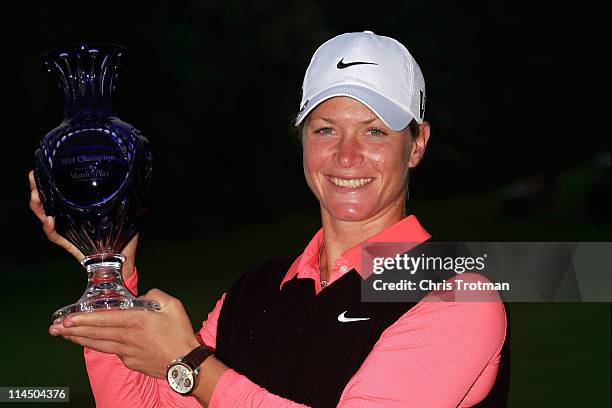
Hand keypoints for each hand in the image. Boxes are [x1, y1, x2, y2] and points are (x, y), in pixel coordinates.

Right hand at [28, 170, 138, 279]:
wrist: (123, 260)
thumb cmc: (124, 237)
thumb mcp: (126, 214)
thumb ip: (127, 200)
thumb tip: (135, 182)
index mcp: (81, 211)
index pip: (61, 194)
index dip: (50, 182)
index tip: (42, 169)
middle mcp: (70, 220)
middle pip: (47, 203)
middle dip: (37, 189)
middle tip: (33, 177)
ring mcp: (67, 232)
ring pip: (46, 217)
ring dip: (38, 206)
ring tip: (35, 195)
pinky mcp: (70, 244)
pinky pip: (56, 236)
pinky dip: (51, 228)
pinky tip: (50, 219)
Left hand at [48, 289, 199, 377]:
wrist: (186, 362)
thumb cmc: (180, 333)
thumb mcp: (173, 305)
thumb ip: (155, 295)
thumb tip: (143, 296)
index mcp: (136, 320)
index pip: (103, 319)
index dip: (82, 320)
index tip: (66, 320)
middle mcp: (127, 337)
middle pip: (94, 333)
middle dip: (72, 330)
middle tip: (54, 329)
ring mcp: (126, 352)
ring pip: (98, 344)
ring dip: (79, 340)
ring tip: (64, 336)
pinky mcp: (130, 362)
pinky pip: (111, 351)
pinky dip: (98, 346)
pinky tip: (92, 343)